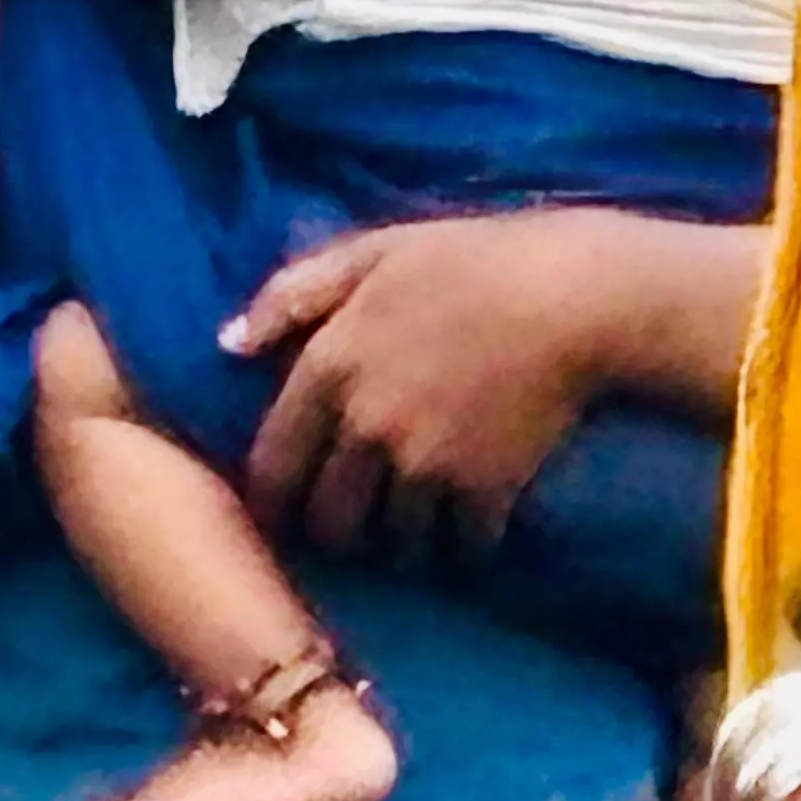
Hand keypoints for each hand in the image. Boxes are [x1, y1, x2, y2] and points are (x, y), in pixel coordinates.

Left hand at [232, 212, 617, 554]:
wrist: (573, 295)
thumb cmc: (471, 261)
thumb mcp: (371, 253)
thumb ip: (292, 295)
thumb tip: (226, 345)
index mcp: (329, 367)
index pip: (274, 468)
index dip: (275, 502)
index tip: (286, 514)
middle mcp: (365, 427)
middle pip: (330, 521)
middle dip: (339, 532)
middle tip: (356, 527)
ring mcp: (424, 464)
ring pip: (393, 542)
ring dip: (403, 544)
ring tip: (416, 531)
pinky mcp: (483, 491)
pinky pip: (460, 548)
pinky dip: (465, 547)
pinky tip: (473, 531)